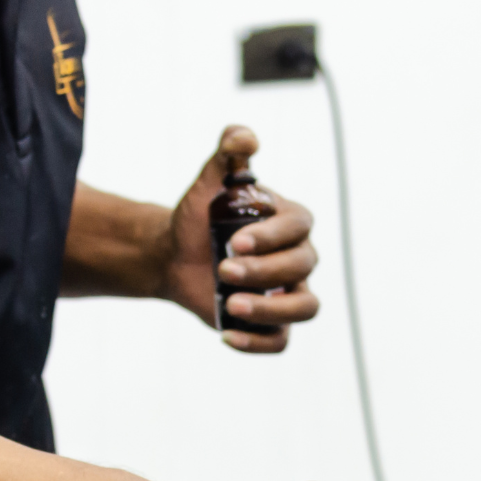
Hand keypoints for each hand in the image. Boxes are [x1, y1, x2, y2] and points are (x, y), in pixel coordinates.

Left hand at [160, 125, 319, 352]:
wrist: (176, 257)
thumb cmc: (198, 219)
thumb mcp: (208, 183)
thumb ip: (226, 155)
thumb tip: (244, 137)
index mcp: (290, 223)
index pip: (298, 229)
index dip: (271, 237)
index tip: (235, 240)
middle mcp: (298, 259)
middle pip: (301, 268)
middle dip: (263, 271)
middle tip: (223, 268)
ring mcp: (288, 293)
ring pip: (304, 308)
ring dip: (270, 310)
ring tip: (231, 305)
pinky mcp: (272, 324)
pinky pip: (281, 342)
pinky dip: (257, 343)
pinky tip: (226, 335)